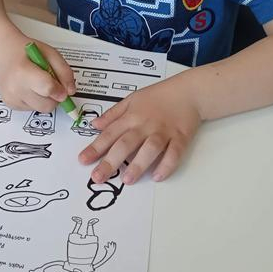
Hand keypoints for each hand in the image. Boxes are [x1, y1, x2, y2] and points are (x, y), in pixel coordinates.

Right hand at [0, 36, 76, 112]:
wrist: (4, 53)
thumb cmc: (26, 52)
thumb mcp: (50, 53)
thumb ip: (64, 71)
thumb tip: (70, 91)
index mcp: (23, 71)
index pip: (47, 89)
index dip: (60, 91)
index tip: (63, 89)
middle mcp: (15, 88)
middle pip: (47, 105)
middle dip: (54, 96)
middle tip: (51, 82)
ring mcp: (11, 98)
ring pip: (41, 109)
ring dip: (45, 99)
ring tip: (38, 83)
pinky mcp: (10, 105)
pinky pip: (33, 109)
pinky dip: (36, 100)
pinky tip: (30, 87)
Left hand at [79, 77, 200, 183]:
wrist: (189, 91)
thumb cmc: (160, 96)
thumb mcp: (132, 99)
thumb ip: (113, 114)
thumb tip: (95, 124)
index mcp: (132, 116)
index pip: (110, 133)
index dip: (96, 147)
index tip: (83, 160)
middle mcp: (146, 125)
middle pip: (126, 143)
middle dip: (111, 161)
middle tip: (98, 177)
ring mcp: (164, 132)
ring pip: (150, 149)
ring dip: (138, 165)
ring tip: (127, 180)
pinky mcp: (181, 138)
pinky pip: (174, 153)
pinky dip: (167, 165)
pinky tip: (158, 177)